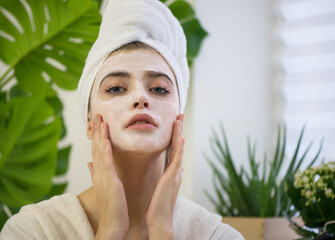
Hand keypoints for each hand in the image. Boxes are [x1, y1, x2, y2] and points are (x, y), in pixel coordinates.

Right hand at [88, 114, 128, 239]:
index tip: (98, 122)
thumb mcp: (103, 186)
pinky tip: (106, 141)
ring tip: (101, 121)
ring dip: (100, 136)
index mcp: (99, 172)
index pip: (97, 150)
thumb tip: (90, 163)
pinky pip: (106, 164)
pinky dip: (105, 152)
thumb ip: (96, 173)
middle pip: (96, 147)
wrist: (113, 223)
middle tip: (97, 114)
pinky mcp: (110, 182)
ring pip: (100, 152)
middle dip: (97, 130)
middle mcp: (99, 172)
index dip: (96, 135)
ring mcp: (103, 176)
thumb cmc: (112, 206)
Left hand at [145, 114, 184, 238]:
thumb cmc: (158, 205)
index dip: (174, 135)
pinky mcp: (172, 179)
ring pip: (178, 149)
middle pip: (177, 145)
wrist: (159, 221)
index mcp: (170, 172)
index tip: (174, 122)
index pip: (173, 149)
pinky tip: (181, 139)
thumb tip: (176, 167)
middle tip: (180, 114)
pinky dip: (179, 149)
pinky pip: (176, 161)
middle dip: (179, 130)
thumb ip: (168, 175)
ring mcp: (175, 174)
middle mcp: (175, 170)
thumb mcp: (163, 186)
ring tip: (179, 120)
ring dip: (179, 134)